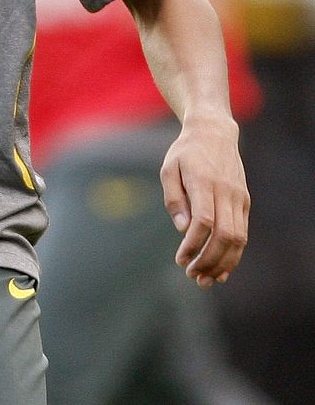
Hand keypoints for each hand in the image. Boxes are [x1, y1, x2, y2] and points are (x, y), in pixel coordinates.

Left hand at [161, 115, 249, 286]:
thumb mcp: (169, 169)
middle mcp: (226, 192)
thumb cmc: (185, 152)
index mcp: (204, 182)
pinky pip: (242, 233)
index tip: (180, 259)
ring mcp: (238, 198)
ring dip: (223, 262)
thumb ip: (174, 198)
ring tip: (206, 279)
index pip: (204, 221)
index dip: (193, 244)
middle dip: (209, 260)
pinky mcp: (244, 202)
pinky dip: (234, 253)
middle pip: (224, 234)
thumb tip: (183, 229)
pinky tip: (221, 269)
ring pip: (238, 238)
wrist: (214, 133)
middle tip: (192, 276)